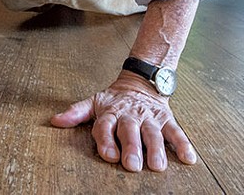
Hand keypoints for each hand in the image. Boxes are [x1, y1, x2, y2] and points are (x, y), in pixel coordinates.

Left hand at [50, 72, 196, 171]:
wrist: (142, 80)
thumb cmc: (115, 99)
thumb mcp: (94, 102)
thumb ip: (76, 112)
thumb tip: (55, 121)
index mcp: (111, 112)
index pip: (105, 126)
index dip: (106, 141)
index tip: (110, 155)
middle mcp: (130, 115)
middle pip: (130, 131)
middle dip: (132, 148)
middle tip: (132, 165)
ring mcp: (149, 118)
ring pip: (154, 133)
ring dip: (156, 149)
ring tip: (157, 165)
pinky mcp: (166, 119)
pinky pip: (176, 132)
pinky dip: (183, 144)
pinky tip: (188, 158)